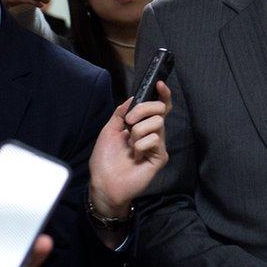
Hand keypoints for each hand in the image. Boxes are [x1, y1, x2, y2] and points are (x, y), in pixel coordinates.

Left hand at [89, 82, 171, 219]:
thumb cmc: (105, 159)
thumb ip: (121, 113)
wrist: (104, 182)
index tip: (159, 84)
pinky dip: (141, 145)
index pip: (157, 106)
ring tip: (130, 145)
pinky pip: (155, 140)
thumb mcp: (109, 130)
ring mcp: (158, 145)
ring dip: (138, 131)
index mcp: (142, 125)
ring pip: (157, 123)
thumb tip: (133, 98)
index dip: (162, 94)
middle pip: (160, 109)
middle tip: (128, 122)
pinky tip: (136, 156)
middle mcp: (152, 132)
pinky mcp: (160, 157)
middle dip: (143, 110)